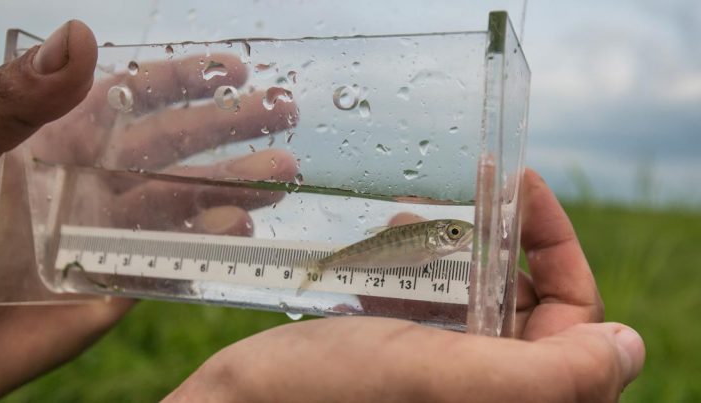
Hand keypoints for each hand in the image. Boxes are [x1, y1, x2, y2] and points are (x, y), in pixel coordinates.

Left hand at [0, 20, 295, 400]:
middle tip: (283, 113)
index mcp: (55, 141)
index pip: (131, 99)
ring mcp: (105, 237)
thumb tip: (78, 35)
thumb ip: (14, 98)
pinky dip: (205, 247)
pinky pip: (168, 263)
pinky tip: (238, 229)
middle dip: (230, 130)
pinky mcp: (110, 288)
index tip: (235, 67)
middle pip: (174, 149)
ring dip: (233, 188)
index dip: (184, 80)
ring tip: (280, 173)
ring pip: (182, 206)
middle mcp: (90, 184)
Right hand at [169, 169, 644, 402]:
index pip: (577, 320)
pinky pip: (428, 303)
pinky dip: (411, 267)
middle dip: (492, 241)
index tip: (521, 183)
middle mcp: (486, 392)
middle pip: (523, 300)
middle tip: (461, 191)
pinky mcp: (404, 362)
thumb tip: (629, 347)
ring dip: (447, 247)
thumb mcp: (442, 379)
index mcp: (512, 401)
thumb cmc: (325, 395)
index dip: (556, 246)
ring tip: (409, 217)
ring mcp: (444, 378)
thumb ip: (548, 375)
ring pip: (472, 294)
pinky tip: (382, 245)